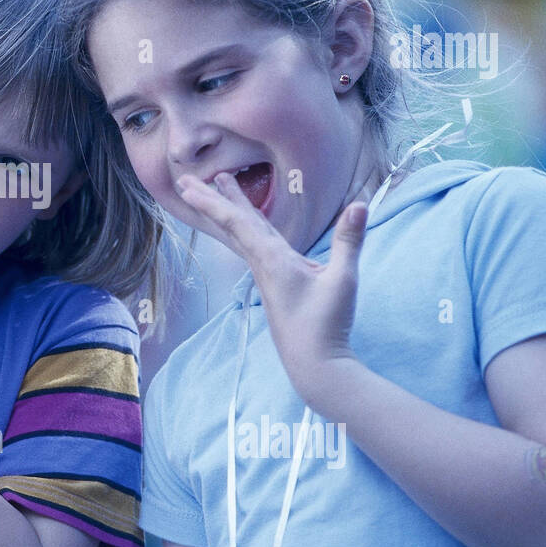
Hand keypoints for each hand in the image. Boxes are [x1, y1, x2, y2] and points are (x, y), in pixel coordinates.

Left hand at [176, 172, 367, 404]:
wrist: (314, 364)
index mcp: (272, 260)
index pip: (237, 223)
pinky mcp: (274, 282)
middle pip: (232, 224)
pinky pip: (253, 245)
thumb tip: (359, 204)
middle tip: (186, 181)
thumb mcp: (343, 280)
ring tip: (217, 187)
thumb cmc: (326, 324)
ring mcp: (266, 274)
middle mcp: (262, 264)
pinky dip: (245, 227)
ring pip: (242, 233)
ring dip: (229, 209)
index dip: (212, 202)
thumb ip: (349, 241)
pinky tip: (247, 223)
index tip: (187, 188)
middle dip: (211, 200)